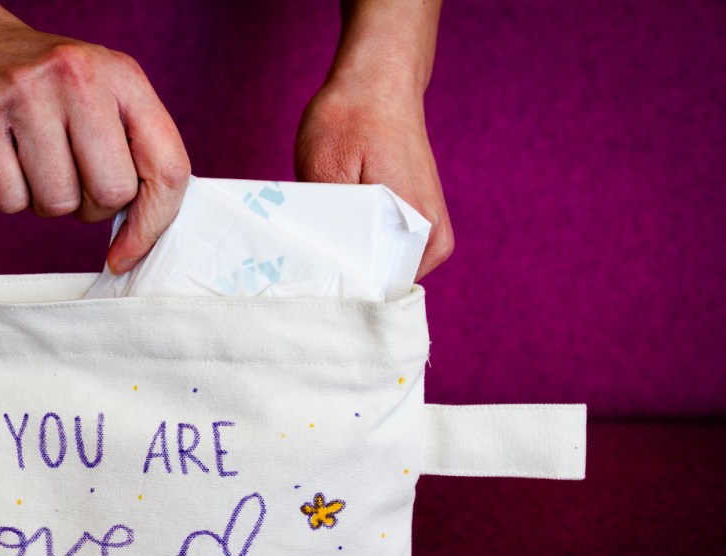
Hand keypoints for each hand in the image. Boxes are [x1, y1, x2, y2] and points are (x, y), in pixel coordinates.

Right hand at [0, 4, 190, 273]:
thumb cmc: (38, 83)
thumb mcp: (101, 95)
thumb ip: (132, 150)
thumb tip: (143, 233)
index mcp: (123, 75)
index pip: (167, 167)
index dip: (153, 223)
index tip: (128, 254)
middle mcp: (79, 76)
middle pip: (112, 194)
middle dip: (89, 205)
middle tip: (66, 173)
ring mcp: (26, 92)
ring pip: (58, 204)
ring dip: (43, 199)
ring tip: (30, 157)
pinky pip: (8, 200)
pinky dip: (6, 195)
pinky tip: (0, 156)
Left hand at [295, 79, 452, 279]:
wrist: (378, 80)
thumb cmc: (352, 119)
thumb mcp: (324, 171)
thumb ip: (331, 227)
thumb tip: (325, 267)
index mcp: (420, 231)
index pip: (379, 290)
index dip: (340, 288)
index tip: (310, 278)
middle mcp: (433, 239)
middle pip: (381, 284)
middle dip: (345, 275)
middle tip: (308, 255)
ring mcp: (428, 231)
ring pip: (381, 269)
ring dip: (351, 260)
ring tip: (322, 237)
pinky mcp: (417, 222)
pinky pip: (385, 251)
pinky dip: (359, 246)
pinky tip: (335, 228)